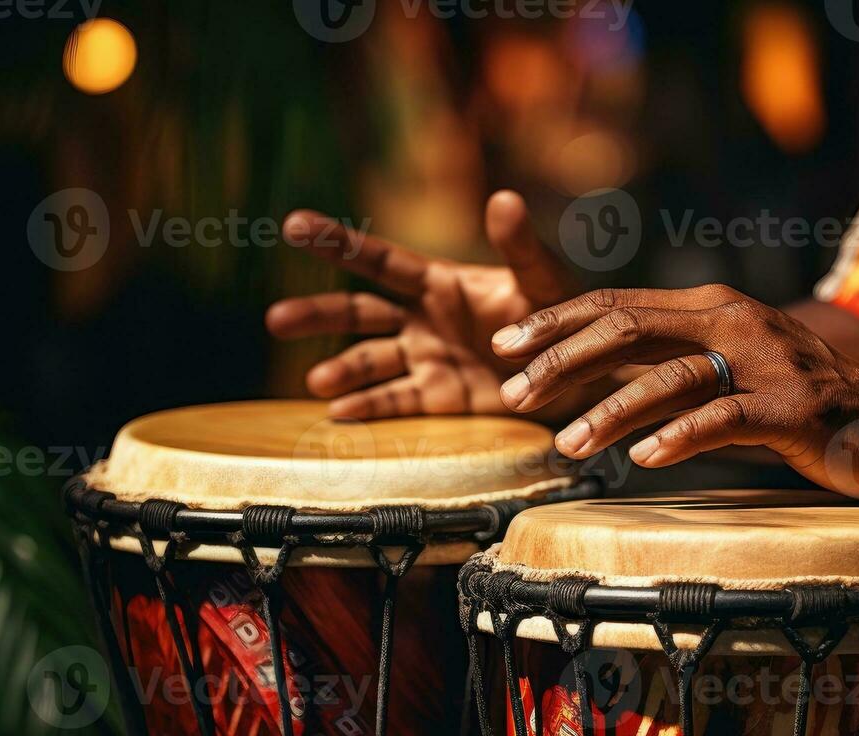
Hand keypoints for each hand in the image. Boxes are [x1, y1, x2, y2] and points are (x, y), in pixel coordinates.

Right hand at [266, 190, 575, 417]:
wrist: (583, 373)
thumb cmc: (564, 318)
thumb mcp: (543, 281)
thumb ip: (519, 245)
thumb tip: (505, 197)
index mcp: (440, 283)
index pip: (380, 261)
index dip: (338, 243)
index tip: (294, 225)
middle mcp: (423, 319)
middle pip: (359, 314)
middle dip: (318, 316)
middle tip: (275, 320)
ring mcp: (427, 359)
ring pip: (369, 361)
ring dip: (341, 371)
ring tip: (317, 383)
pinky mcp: (440, 399)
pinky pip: (397, 402)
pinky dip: (369, 408)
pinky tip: (340, 414)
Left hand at [490, 284, 858, 498]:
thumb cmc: (806, 408)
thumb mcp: (734, 371)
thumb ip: (677, 366)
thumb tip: (603, 379)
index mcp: (714, 308)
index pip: (618, 303)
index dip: (555, 323)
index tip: (503, 347)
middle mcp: (735, 322)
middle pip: (629, 328)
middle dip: (562, 360)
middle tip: (513, 395)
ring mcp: (766, 363)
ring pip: (670, 377)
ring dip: (609, 411)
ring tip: (565, 445)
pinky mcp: (792, 409)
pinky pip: (725, 419)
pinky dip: (678, 438)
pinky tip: (641, 460)